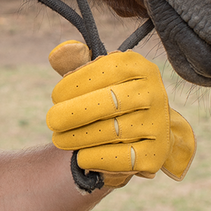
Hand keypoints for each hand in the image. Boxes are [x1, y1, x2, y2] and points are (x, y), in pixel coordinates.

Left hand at [46, 41, 195, 183]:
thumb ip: (75, 61)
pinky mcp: (157, 153)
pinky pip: (123, 158)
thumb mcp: (96, 74)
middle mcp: (154, 92)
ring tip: (60, 140)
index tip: (56, 97)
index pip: (104, 70)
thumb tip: (59, 52)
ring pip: (112, 131)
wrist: (143, 131)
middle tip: (52, 121)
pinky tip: (80, 157)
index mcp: (138, 67)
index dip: (74, 84)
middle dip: (73, 112)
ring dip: (79, 138)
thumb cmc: (110, 97)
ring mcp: (158, 124)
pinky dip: (96, 158)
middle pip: (109, 101)